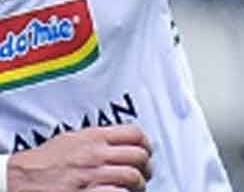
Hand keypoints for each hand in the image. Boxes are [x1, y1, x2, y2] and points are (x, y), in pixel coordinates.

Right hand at [8, 125, 152, 190]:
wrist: (19, 177)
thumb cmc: (45, 160)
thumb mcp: (73, 139)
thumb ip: (98, 138)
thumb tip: (122, 141)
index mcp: (94, 137)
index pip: (135, 134)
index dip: (147, 144)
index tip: (146, 153)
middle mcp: (94, 154)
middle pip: (138, 156)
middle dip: (146, 167)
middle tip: (143, 174)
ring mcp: (90, 175)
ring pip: (131, 176)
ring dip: (138, 185)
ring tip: (134, 188)